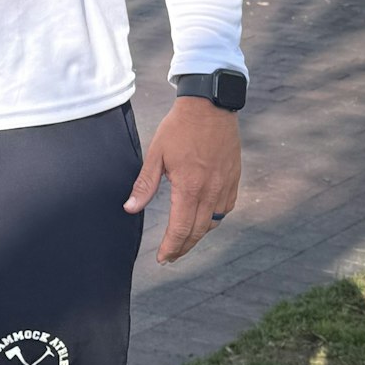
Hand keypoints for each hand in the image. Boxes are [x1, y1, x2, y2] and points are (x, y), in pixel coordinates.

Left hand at [124, 98, 241, 262]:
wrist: (210, 106)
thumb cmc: (180, 127)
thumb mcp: (156, 154)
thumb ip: (145, 185)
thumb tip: (130, 209)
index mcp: (189, 187)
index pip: (180, 229)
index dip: (170, 248)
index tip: (162, 258)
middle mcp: (210, 191)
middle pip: (197, 232)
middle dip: (183, 247)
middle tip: (171, 256)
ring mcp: (225, 186)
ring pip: (213, 223)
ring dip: (198, 235)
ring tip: (185, 240)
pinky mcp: (234, 179)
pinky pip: (226, 208)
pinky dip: (214, 219)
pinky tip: (205, 218)